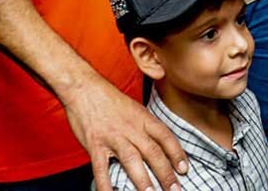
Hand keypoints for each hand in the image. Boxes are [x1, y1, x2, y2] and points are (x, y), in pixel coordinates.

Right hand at [64, 71, 187, 190]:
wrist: (83, 87)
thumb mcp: (133, 108)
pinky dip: (106, 185)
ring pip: (132, 160)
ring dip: (143, 180)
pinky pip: (101, 168)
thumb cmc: (108, 99)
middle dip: (166, 173)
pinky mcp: (95, 144)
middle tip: (175, 189)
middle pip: (153, 152)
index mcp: (142, 118)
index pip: (165, 137)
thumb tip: (158, 145)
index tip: (184, 169)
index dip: (177, 153)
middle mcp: (131, 128)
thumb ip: (144, 126)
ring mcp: (113, 136)